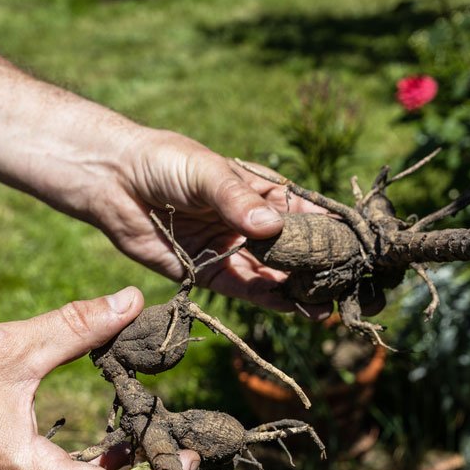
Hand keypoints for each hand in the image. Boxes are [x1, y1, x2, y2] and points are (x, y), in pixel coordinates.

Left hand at [94, 129, 330, 311]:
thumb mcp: (206, 172)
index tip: (356, 246)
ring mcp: (230, 249)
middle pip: (293, 250)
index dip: (330, 230)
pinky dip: (267, 299)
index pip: (304, 212)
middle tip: (346, 286)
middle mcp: (250, 224)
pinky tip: (292, 308)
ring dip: (297, 290)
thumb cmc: (164, 162)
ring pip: (272, 275)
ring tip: (324, 306)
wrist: (112, 180)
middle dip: (318, 268)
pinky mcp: (206, 271)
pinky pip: (242, 289)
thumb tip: (270, 227)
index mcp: (260, 192)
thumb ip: (235, 200)